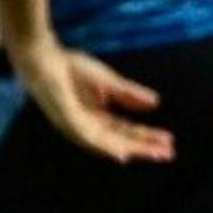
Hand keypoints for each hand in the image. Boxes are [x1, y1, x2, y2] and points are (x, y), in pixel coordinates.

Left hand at [9, 33, 169, 164]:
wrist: (44, 57)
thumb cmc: (70, 67)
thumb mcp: (108, 81)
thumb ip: (129, 94)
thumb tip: (155, 103)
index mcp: (96, 117)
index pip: (126, 131)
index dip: (147, 137)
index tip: (169, 142)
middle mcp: (87, 126)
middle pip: (120, 141)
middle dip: (144, 148)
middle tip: (168, 155)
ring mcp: (76, 126)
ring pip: (108, 144)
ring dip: (133, 149)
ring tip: (153, 154)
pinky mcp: (67, 120)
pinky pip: (89, 138)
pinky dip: (106, 147)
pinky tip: (120, 153)